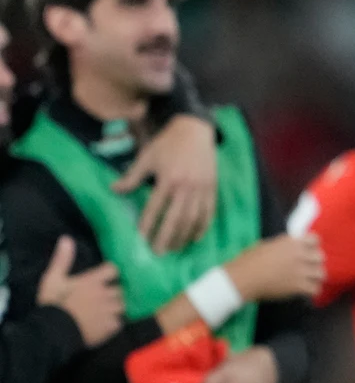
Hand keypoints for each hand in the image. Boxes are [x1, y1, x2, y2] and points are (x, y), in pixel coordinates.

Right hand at [37, 237, 123, 346]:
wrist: (53, 332)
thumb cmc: (53, 304)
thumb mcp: (53, 280)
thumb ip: (62, 260)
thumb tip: (66, 238)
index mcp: (93, 281)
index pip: (113, 269)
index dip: (111, 272)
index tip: (108, 276)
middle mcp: (106, 293)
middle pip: (121, 289)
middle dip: (116, 291)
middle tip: (108, 296)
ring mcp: (110, 310)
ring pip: (122, 305)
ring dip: (117, 307)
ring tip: (109, 310)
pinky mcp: (110, 326)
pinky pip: (119, 322)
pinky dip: (114, 323)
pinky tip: (106, 324)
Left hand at [118, 116, 217, 253]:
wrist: (195, 129)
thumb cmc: (168, 143)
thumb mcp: (146, 157)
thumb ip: (131, 177)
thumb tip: (113, 190)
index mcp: (168, 179)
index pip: (155, 209)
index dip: (147, 227)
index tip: (140, 242)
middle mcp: (186, 187)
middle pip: (176, 219)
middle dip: (166, 238)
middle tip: (158, 253)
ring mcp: (202, 188)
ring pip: (193, 219)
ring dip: (183, 237)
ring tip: (174, 249)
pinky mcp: (212, 188)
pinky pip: (208, 212)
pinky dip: (202, 227)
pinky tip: (195, 238)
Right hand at [225, 234, 324, 302]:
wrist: (243, 278)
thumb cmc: (248, 260)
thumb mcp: (266, 245)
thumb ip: (282, 245)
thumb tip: (287, 247)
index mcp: (291, 242)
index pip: (314, 239)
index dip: (312, 247)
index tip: (308, 252)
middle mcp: (300, 254)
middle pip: (320, 257)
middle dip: (314, 263)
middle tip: (307, 269)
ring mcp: (301, 270)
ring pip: (321, 273)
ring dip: (315, 278)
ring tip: (309, 282)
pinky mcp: (299, 286)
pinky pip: (315, 289)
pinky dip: (312, 291)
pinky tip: (306, 293)